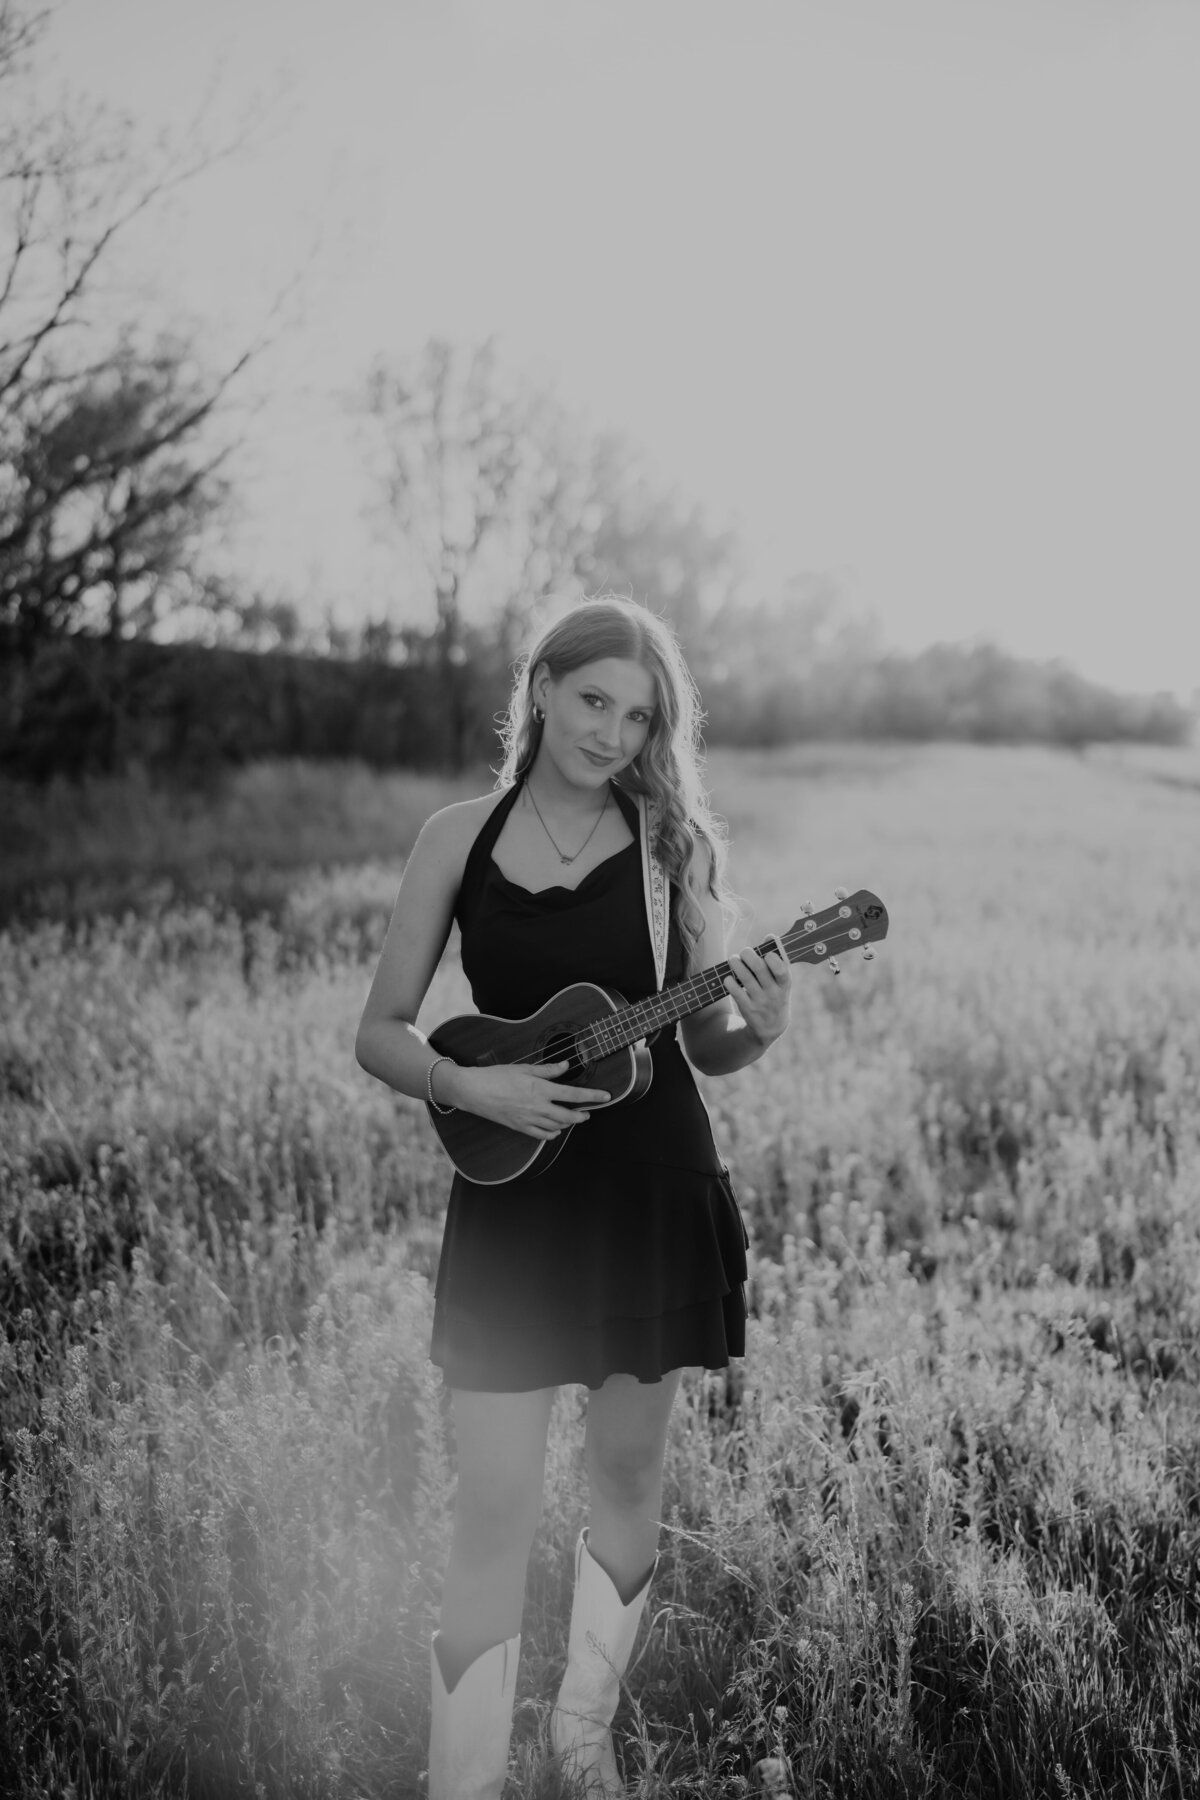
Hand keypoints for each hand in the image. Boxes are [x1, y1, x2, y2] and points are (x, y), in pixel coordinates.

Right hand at [455, 1060, 609, 1140]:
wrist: (473, 1091)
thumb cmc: (496, 1076)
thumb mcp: (523, 1068)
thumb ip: (547, 1069)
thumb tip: (566, 1065)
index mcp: (540, 1089)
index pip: (573, 1095)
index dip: (592, 1096)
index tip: (605, 1097)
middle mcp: (537, 1107)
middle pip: (568, 1116)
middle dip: (582, 1115)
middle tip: (589, 1112)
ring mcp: (528, 1119)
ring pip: (556, 1126)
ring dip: (569, 1124)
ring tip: (575, 1119)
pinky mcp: (519, 1127)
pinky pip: (541, 1135)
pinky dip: (552, 1133)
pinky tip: (555, 1129)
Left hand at [723, 937, 791, 1048]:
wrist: (771, 1027)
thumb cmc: (776, 995)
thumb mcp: (782, 982)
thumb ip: (778, 959)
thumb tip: (770, 936)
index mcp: (785, 984)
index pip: (782, 970)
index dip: (773, 958)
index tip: (766, 953)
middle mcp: (774, 993)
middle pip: (759, 969)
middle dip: (748, 955)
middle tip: (744, 952)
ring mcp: (760, 1002)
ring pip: (745, 978)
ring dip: (736, 964)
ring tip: (733, 959)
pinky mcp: (747, 1009)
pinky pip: (736, 992)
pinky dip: (730, 981)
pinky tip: (728, 977)